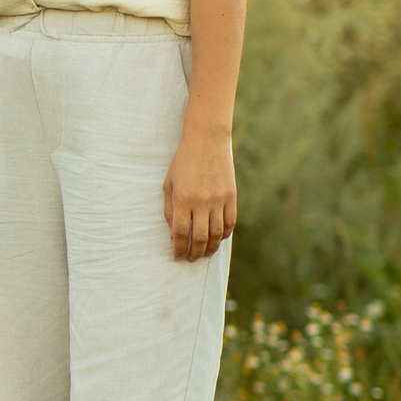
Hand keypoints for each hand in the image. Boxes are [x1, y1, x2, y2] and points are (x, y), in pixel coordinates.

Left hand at [163, 130, 236, 260]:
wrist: (207, 142)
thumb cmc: (182, 163)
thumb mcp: (169, 184)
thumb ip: (170, 210)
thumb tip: (174, 235)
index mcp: (183, 199)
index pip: (181, 233)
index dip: (179, 249)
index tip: (176, 256)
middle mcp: (202, 201)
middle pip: (201, 237)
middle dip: (195, 253)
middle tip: (191, 259)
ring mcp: (219, 199)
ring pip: (218, 233)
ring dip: (211, 248)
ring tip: (204, 253)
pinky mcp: (232, 196)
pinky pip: (230, 222)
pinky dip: (225, 235)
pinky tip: (218, 239)